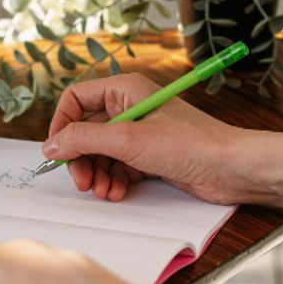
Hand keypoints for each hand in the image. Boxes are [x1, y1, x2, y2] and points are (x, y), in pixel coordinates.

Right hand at [43, 73, 282, 209]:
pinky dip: (113, 182)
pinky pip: (118, 168)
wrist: (231, 168)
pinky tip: (118, 193)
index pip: (76, 99)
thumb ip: (84, 139)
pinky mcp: (149, 157)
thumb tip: (51, 145)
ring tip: (104, 192)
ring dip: (97, 174)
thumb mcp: (128, 139)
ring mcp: (140, 134)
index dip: (62, 125)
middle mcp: (130, 108)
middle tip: (83, 182)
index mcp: (125, 90)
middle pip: (86, 131)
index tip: (56, 151)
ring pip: (101, 153)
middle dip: (81, 158)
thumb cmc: (190, 144)